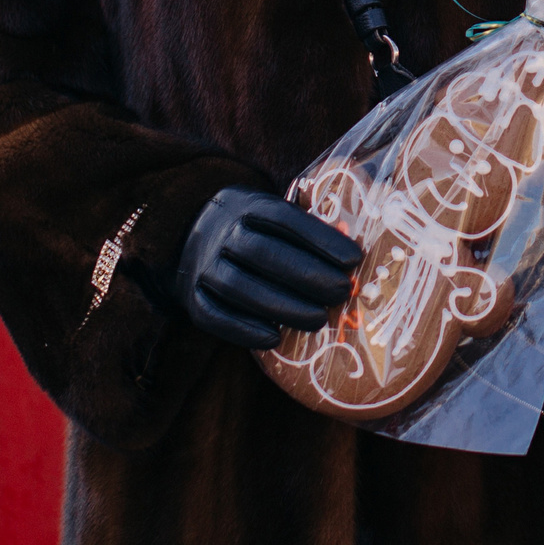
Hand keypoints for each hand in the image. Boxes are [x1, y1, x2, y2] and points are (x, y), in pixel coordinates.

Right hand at [176, 187, 361, 350]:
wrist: (189, 238)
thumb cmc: (252, 230)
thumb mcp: (272, 217)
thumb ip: (305, 231)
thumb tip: (352, 258)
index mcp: (246, 205)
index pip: (285, 218)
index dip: (320, 239)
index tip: (354, 259)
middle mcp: (220, 232)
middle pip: (263, 253)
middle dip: (308, 275)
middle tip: (342, 292)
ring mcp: (202, 264)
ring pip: (239, 287)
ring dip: (282, 307)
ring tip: (319, 320)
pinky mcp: (190, 296)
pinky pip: (214, 315)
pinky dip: (244, 330)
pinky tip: (275, 339)